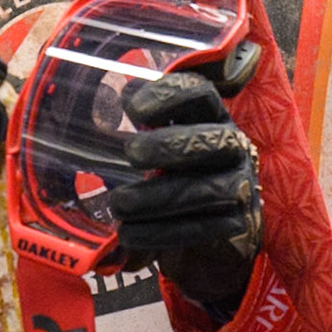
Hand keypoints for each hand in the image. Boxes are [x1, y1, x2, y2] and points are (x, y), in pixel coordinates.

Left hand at [108, 71, 262, 312]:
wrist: (210, 236)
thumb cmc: (174, 180)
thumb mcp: (160, 151)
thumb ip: (138, 135)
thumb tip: (93, 119)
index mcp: (211, 119)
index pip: (202, 95)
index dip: (171, 96)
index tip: (132, 110)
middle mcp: (232, 148)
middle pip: (212, 140)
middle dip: (170, 146)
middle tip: (130, 153)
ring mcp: (239, 187)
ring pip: (209, 190)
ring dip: (159, 197)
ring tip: (119, 204)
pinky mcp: (236, 226)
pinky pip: (202, 229)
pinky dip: (162, 232)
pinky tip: (130, 234)